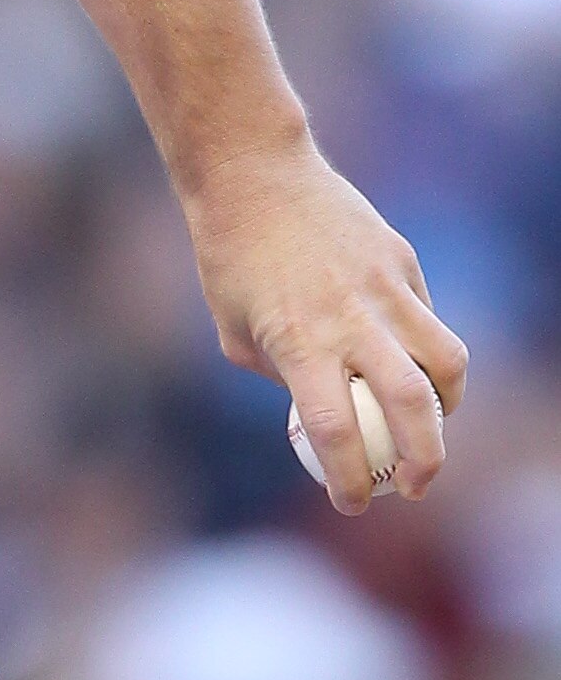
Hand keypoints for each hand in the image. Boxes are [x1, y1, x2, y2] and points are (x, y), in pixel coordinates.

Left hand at [183, 132, 468, 509]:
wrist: (254, 176)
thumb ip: (280, 374)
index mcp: (298, 342)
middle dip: (425, 460)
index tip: (351, 503)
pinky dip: (426, 352)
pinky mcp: (401, 262)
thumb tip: (317, 412)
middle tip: (413, 487)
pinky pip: (428, 320)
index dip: (349, 477)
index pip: (335, 430)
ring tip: (432, 429)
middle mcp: (350, 318)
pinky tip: (406, 361)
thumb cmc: (231, 259)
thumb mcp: (235, 331)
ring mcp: (384, 287)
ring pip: (446, 361)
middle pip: (413, 405)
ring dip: (448, 407)